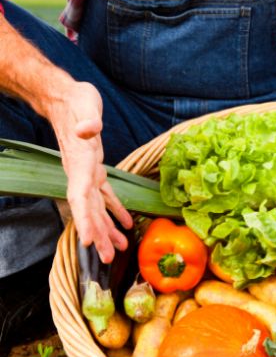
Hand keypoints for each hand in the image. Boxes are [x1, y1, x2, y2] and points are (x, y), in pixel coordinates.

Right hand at [46, 82, 132, 262]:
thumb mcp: (84, 107)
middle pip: (88, 211)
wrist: (67, 97)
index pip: (79, 198)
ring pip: (97, 208)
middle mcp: (81, 173)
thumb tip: (88, 131)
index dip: (84, 220)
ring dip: (107, 229)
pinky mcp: (96, 168)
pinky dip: (115, 210)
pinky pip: (105, 195)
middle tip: (105, 258)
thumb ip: (88, 121)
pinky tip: (126, 224)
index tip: (87, 241)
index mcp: (80, 164)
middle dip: (97, 235)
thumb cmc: (76, 101)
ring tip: (118, 250)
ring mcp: (87, 173)